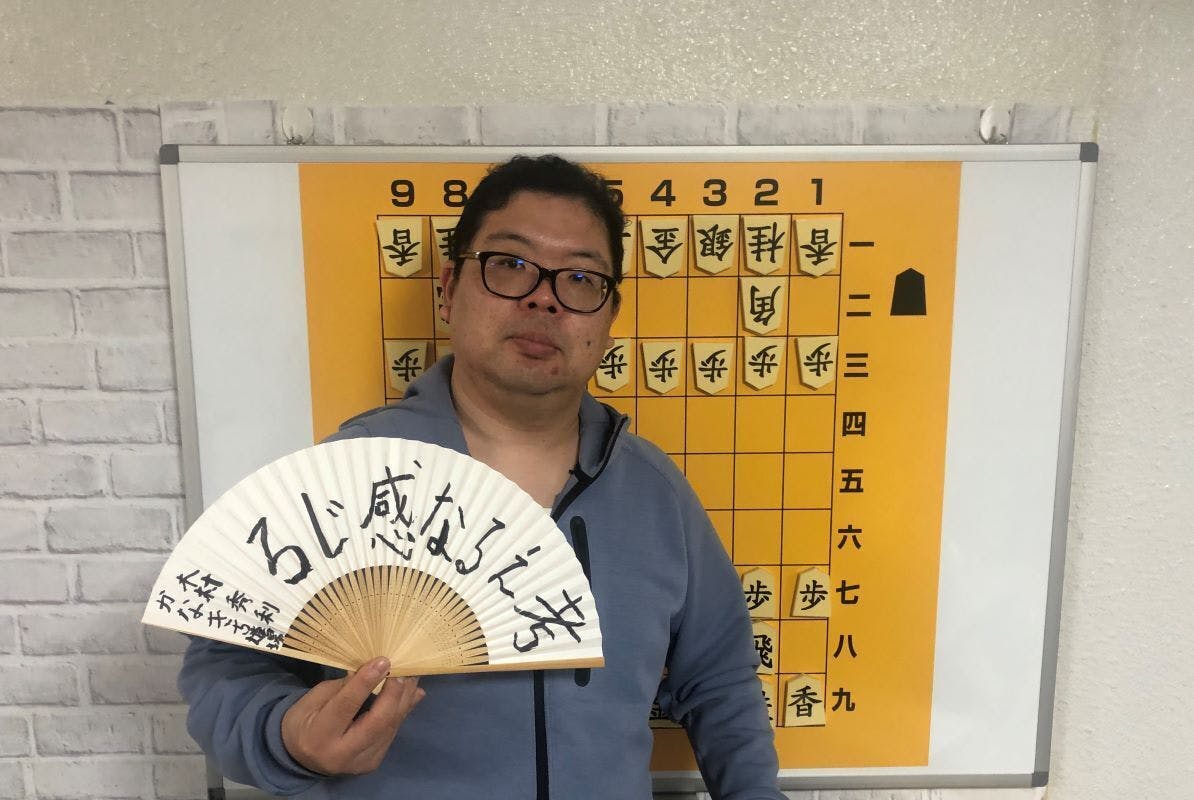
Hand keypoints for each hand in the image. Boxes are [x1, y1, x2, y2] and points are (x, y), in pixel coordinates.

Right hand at [281, 657, 424, 775]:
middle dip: (393, 694)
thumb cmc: (304, 721)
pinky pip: (391, 733)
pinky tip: (411, 693)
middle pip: (377, 722)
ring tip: (412, 677)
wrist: (299, 758)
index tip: (383, 661)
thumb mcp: (314, 699)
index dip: (366, 682)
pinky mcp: (372, 762)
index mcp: (319, 735)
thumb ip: (343, 687)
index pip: (347, 706)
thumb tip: (373, 670)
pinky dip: (402, 711)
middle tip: (403, 670)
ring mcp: (360, 762)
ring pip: (389, 728)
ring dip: (404, 700)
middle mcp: (341, 754)